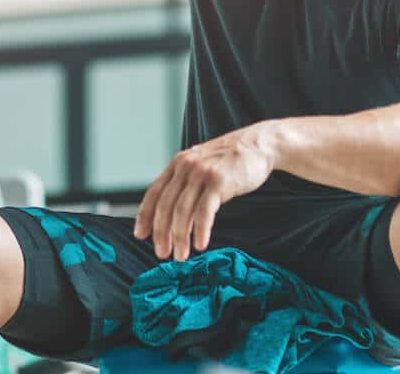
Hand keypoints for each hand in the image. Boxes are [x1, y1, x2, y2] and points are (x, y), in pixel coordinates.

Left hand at [133, 122, 274, 260]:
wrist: (258, 145)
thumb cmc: (230, 161)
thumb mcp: (201, 164)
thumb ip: (185, 182)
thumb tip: (171, 212)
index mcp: (177, 164)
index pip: (153, 193)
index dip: (145, 216)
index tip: (140, 235)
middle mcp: (185, 167)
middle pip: (165, 205)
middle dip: (161, 233)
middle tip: (162, 253)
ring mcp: (201, 173)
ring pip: (182, 211)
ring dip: (179, 237)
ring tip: (181, 255)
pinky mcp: (218, 182)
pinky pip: (204, 211)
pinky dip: (200, 231)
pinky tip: (200, 244)